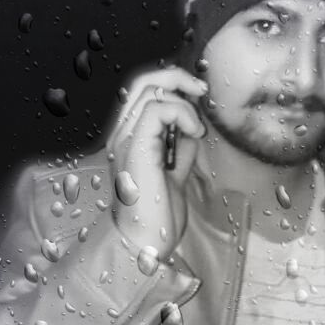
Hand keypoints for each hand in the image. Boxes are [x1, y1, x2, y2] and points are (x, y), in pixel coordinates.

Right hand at [105, 65, 207, 259]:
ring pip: (149, 89)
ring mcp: (125, 139)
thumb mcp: (175, 175)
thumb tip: (193, 129)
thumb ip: (180, 150)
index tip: (198, 96)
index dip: (172, 84)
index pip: (143, 92)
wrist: (144, 246)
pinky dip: (181, 114)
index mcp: (129, 139)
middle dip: (178, 78)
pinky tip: (194, 133)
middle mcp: (122, 135)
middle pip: (143, 81)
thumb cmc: (157, 218)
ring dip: (183, 101)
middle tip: (202, 91)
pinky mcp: (135, 147)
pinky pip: (157, 110)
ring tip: (196, 129)